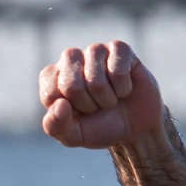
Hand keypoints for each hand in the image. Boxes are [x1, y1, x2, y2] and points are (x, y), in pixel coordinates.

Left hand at [39, 41, 164, 148]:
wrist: (134, 126)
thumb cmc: (98, 127)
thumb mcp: (73, 136)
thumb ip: (56, 126)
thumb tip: (60, 104)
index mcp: (51, 77)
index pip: (50, 93)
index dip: (68, 112)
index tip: (77, 113)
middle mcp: (70, 59)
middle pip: (71, 85)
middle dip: (87, 105)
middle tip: (95, 107)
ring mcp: (95, 51)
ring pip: (95, 79)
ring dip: (106, 98)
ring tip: (110, 99)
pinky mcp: (119, 48)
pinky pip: (118, 70)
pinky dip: (123, 88)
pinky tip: (124, 88)